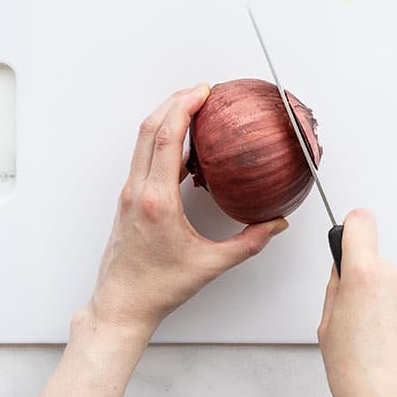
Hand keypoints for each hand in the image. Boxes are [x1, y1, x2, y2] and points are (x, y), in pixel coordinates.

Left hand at [87, 83, 288, 336]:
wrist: (121, 305)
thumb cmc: (158, 287)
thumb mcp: (210, 265)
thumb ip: (248, 243)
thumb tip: (275, 225)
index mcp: (157, 201)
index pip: (167, 139)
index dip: (184, 108)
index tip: (202, 92)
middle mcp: (138, 191)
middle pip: (150, 129)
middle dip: (174, 102)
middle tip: (201, 91)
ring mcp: (130, 194)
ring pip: (143, 141)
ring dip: (165, 118)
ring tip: (192, 109)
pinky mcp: (130, 200)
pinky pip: (144, 158)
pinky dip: (162, 141)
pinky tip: (183, 147)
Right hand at [318, 209, 396, 396]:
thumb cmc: (358, 376)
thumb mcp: (326, 325)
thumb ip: (336, 286)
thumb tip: (343, 269)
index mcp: (365, 275)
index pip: (361, 222)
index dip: (352, 228)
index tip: (351, 235)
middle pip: (378, 262)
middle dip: (368, 280)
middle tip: (358, 316)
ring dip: (389, 302)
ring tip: (379, 338)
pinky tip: (396, 344)